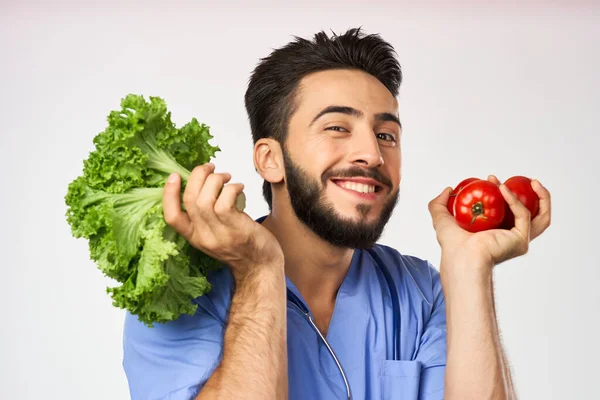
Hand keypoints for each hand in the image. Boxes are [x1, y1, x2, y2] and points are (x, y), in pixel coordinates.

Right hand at [163, 163, 283, 279]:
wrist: (260, 269)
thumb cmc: (242, 246)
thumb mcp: (216, 234)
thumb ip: (207, 216)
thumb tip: (205, 183)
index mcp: (194, 237)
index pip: (171, 217)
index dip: (168, 194)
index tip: (173, 176)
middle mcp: (203, 237)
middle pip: (190, 200)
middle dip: (198, 176)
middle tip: (211, 167)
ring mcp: (219, 234)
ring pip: (205, 199)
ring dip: (216, 180)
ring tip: (227, 177)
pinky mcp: (236, 229)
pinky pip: (225, 202)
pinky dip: (231, 188)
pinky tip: (239, 187)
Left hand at [428, 175, 551, 267]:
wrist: (459, 255)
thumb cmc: (452, 243)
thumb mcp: (441, 218)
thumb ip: (439, 203)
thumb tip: (448, 189)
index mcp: (498, 232)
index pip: (511, 211)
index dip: (506, 192)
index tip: (491, 180)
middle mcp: (511, 237)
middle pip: (535, 215)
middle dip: (535, 195)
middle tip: (526, 180)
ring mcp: (519, 240)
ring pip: (541, 218)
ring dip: (542, 198)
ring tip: (533, 182)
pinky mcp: (520, 240)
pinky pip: (522, 215)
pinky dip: (514, 200)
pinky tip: (502, 189)